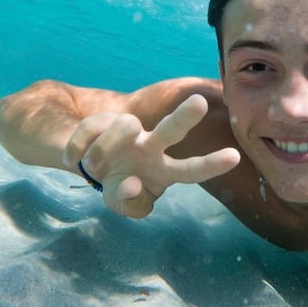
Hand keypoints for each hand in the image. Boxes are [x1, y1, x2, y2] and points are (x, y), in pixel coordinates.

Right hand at [62, 94, 240, 217]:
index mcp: (163, 170)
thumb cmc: (121, 186)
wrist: (91, 166)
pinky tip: (72, 159)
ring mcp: (128, 131)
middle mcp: (151, 146)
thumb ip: (131, 204)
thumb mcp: (125, 204)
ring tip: (94, 167)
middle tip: (199, 103)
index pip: (190, 170)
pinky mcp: (102, 121)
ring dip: (104, 150)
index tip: (235, 156)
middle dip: (185, 117)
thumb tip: (132, 184)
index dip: (211, 164)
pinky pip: (90, 128)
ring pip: (124, 127)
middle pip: (170, 129)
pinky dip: (78, 146)